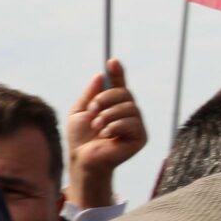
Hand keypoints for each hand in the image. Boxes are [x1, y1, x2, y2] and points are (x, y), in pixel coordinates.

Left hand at [65, 59, 148, 208]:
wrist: (83, 159)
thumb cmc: (80, 139)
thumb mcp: (79, 112)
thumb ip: (90, 94)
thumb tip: (100, 76)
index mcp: (113, 105)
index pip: (119, 85)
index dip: (117, 73)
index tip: (111, 62)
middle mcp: (127, 113)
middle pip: (125, 94)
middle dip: (106, 99)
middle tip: (92, 110)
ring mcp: (136, 125)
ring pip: (129, 108)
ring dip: (108, 115)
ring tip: (97, 126)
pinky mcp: (140, 137)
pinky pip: (132, 123)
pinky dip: (115, 126)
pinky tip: (106, 135)